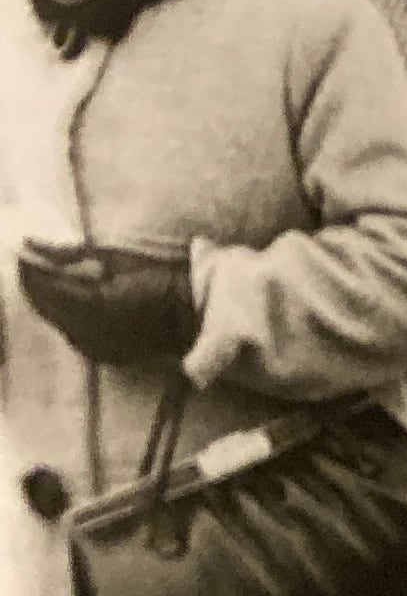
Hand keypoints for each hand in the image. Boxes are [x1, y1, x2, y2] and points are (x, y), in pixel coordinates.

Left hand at [18, 243, 198, 367]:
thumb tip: (32, 243)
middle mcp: (84, 332)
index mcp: (90, 305)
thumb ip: (73, 254)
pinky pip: (70, 331)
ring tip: (48, 277)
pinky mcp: (100, 352)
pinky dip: (63, 314)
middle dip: (34, 283)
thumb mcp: (121, 260)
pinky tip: (69, 300)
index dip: (29, 268)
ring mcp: (90, 346)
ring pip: (55, 320)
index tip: (22, 248)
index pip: (43, 287)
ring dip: (48, 299)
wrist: (196, 315)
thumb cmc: (164, 279)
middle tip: (31, 259)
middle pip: (44, 306)